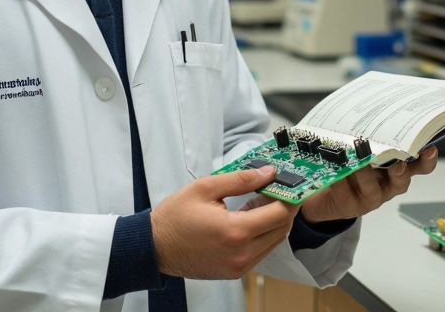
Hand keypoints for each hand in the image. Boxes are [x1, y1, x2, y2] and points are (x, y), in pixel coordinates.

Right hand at [152, 166, 298, 278]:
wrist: (154, 247)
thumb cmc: (174, 217)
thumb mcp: (205, 187)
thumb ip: (241, 179)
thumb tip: (267, 173)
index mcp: (235, 231)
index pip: (279, 213)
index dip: (289, 196)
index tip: (290, 183)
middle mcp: (242, 254)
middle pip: (281, 229)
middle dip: (285, 208)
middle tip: (277, 189)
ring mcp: (239, 266)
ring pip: (273, 242)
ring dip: (275, 222)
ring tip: (262, 201)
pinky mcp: (235, 272)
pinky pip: (260, 252)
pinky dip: (263, 235)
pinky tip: (251, 219)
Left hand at [299, 147, 438, 225]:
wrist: (330, 194)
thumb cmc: (352, 166)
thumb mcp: (365, 148)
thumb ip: (372, 136)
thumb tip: (371, 110)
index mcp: (396, 169)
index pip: (418, 166)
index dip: (426, 160)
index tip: (430, 150)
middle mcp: (387, 185)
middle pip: (402, 182)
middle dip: (401, 173)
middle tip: (398, 165)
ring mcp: (370, 197)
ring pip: (372, 189)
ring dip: (365, 175)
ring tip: (357, 164)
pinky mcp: (351, 206)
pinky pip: (346, 192)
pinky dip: (341, 180)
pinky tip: (335, 170)